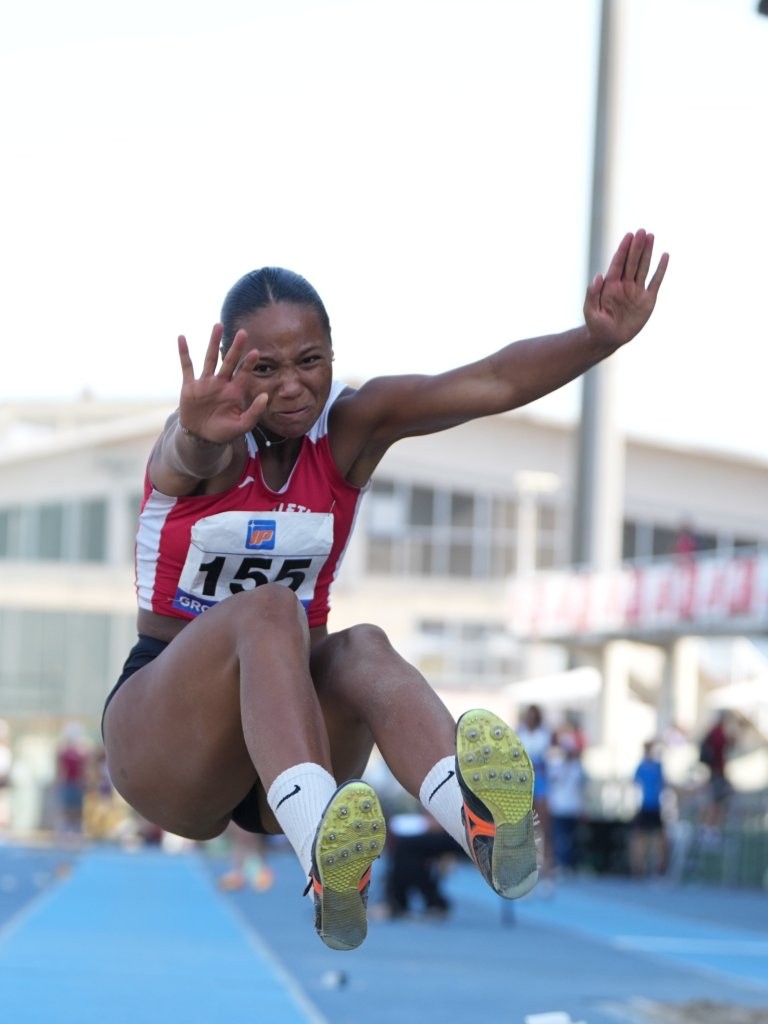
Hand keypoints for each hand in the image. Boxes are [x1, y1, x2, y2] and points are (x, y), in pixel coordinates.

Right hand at [176, 324, 266, 442]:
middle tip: (243, 332)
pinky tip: (182, 338)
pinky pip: (187, 367)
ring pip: (210, 359)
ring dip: (213, 343)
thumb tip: (265, 396)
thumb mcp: (242, 425)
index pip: (244, 374)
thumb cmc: (224, 431)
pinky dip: (184, 353)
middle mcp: (221, 383)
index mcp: (235, 391)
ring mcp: (205, 383)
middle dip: (236, 348)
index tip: (255, 352)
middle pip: (229, 361)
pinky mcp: (190, 386)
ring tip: (218, 326)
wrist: (201, 437)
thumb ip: (254, 412)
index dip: (249, 363)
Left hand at [584, 230, 668, 348]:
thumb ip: (592, 294)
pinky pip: (655, 282)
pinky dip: (660, 270)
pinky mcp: (647, 300)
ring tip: (651, 236)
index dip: (623, 250)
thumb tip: (598, 275)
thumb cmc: (597, 326)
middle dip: (636, 247)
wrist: (609, 339)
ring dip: (647, 252)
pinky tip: (665, 256)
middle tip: (642, 231)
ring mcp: (636, 291)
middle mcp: (624, 285)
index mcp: (610, 286)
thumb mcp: (591, 311)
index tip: (629, 235)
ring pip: (643, 267)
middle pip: (632, 262)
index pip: (618, 263)